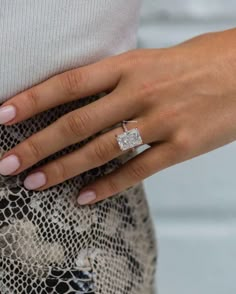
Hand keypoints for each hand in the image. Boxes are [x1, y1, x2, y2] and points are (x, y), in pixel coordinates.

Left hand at [1, 28, 235, 204]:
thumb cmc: (197, 63)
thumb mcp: (149, 61)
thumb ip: (115, 82)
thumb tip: (81, 100)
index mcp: (130, 66)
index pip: (69, 83)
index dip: (33, 100)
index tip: (4, 116)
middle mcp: (140, 93)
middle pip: (77, 123)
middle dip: (38, 145)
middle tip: (9, 163)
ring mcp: (161, 122)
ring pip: (101, 150)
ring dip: (64, 169)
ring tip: (37, 182)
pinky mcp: (181, 146)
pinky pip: (137, 170)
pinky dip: (108, 186)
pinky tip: (85, 197)